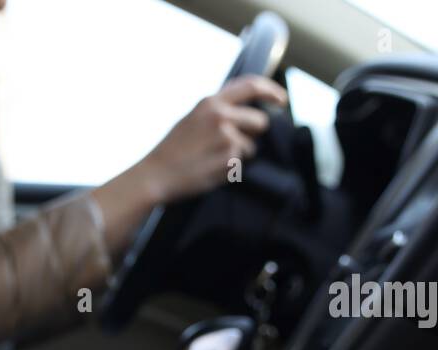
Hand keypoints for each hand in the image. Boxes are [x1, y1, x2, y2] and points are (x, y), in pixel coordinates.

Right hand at [143, 75, 288, 204]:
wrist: (155, 176)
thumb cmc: (171, 152)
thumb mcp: (192, 119)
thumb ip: (218, 111)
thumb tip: (248, 111)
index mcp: (210, 102)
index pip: (252, 85)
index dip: (272, 91)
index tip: (282, 100)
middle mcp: (221, 115)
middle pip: (260, 121)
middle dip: (254, 135)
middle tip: (232, 146)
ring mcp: (227, 136)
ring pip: (252, 147)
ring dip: (240, 155)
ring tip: (213, 160)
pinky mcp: (229, 158)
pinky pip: (242, 164)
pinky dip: (230, 170)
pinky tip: (210, 170)